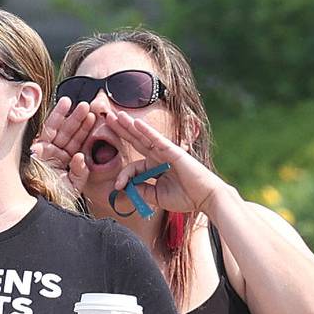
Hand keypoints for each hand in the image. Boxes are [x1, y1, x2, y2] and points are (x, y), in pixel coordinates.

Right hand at [32, 96, 93, 191]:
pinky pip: (47, 130)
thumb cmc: (57, 198)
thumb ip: (80, 172)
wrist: (42, 205)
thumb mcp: (74, 186)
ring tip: (80, 105)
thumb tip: (80, 156)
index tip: (94, 118)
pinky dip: (55, 117)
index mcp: (65, 162)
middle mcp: (55, 154)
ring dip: (69, 115)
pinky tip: (64, 106)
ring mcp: (45, 151)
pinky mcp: (36, 149)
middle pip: (68, 133)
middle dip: (78, 119)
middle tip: (89, 107)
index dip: (85, 130)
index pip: (77, 143)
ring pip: (59, 129)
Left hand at [108, 111, 224, 214]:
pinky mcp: (173, 152)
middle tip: (106, 117)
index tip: (117, 187)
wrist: (206, 198)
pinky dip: (146, 131)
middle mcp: (159, 156)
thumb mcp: (157, 196)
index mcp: (154, 167)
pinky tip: (136, 123)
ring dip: (129, 125)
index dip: (123, 175)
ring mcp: (166, 152)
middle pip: (136, 140)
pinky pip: (157, 140)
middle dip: (121, 130)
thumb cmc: (185, 197)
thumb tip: (124, 188)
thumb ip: (141, 190)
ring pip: (143, 136)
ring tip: (116, 115)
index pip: (133, 167)